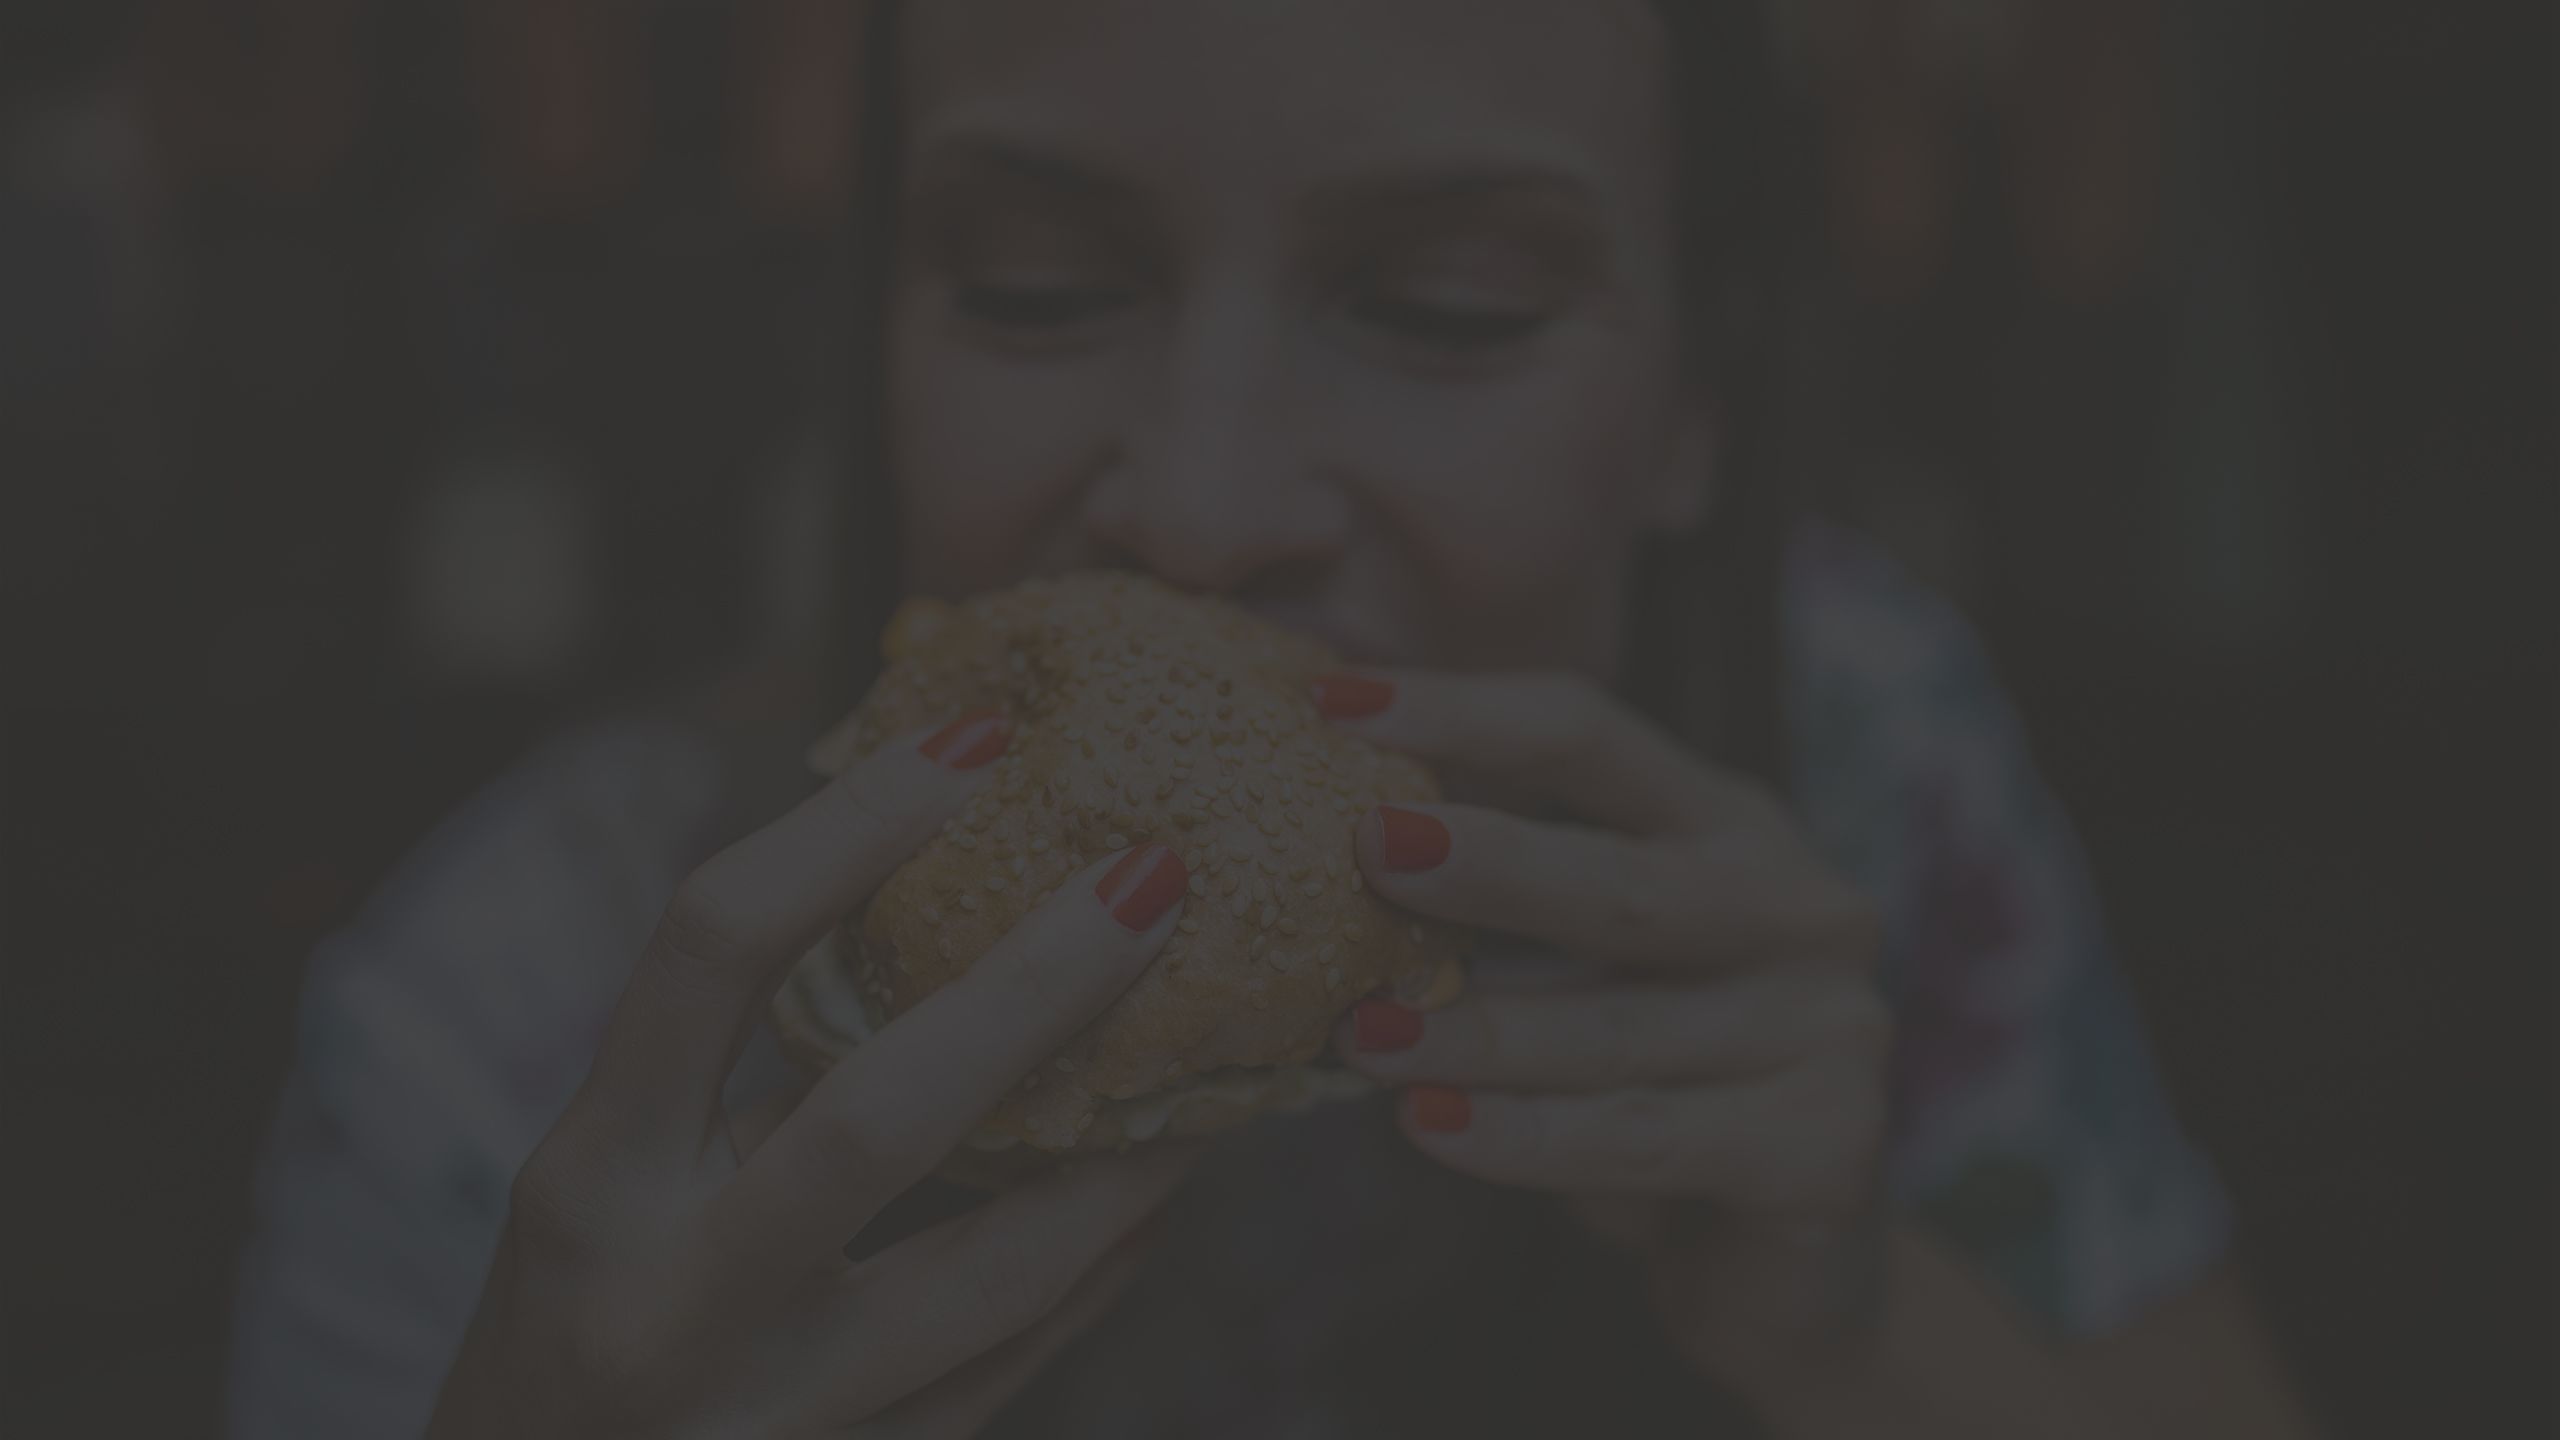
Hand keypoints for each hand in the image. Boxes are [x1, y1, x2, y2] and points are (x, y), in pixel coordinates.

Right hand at [428, 713, 1195, 1437]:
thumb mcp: (604, 1182)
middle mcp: (672, 1297)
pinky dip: (1096, 1268)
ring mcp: (777, 1413)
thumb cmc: (569, 1325)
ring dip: (1128, 1157)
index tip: (975, 737)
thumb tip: (928, 892)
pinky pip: (1017, 1365)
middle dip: (1038, 987)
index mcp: (592, 1178)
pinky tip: (1152, 1193)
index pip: (712, 950)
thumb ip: (737, 1064)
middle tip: (1157, 876)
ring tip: (1219, 1063)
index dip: (850, 825)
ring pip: (998, 1273)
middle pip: (880, 1116)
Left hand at [1313, 670, 1893, 1392]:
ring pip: (1616, 1029)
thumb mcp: (1580, 968)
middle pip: (1620, 875)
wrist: (1775, 1268)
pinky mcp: (1826, 1147)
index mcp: (1727, 823)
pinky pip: (1644, 1138)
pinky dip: (1527, 1139)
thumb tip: (1310, 822)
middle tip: (1365, 844)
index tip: (1330, 698)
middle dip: (1487, 861)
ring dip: (1475, 1032)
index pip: (1590, 736)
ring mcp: (1830, 1025)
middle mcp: (1798, 905)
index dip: (1463, 711)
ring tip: (1356, 1036)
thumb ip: (1495, 899)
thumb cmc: (1645, 1085)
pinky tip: (1429, 1129)